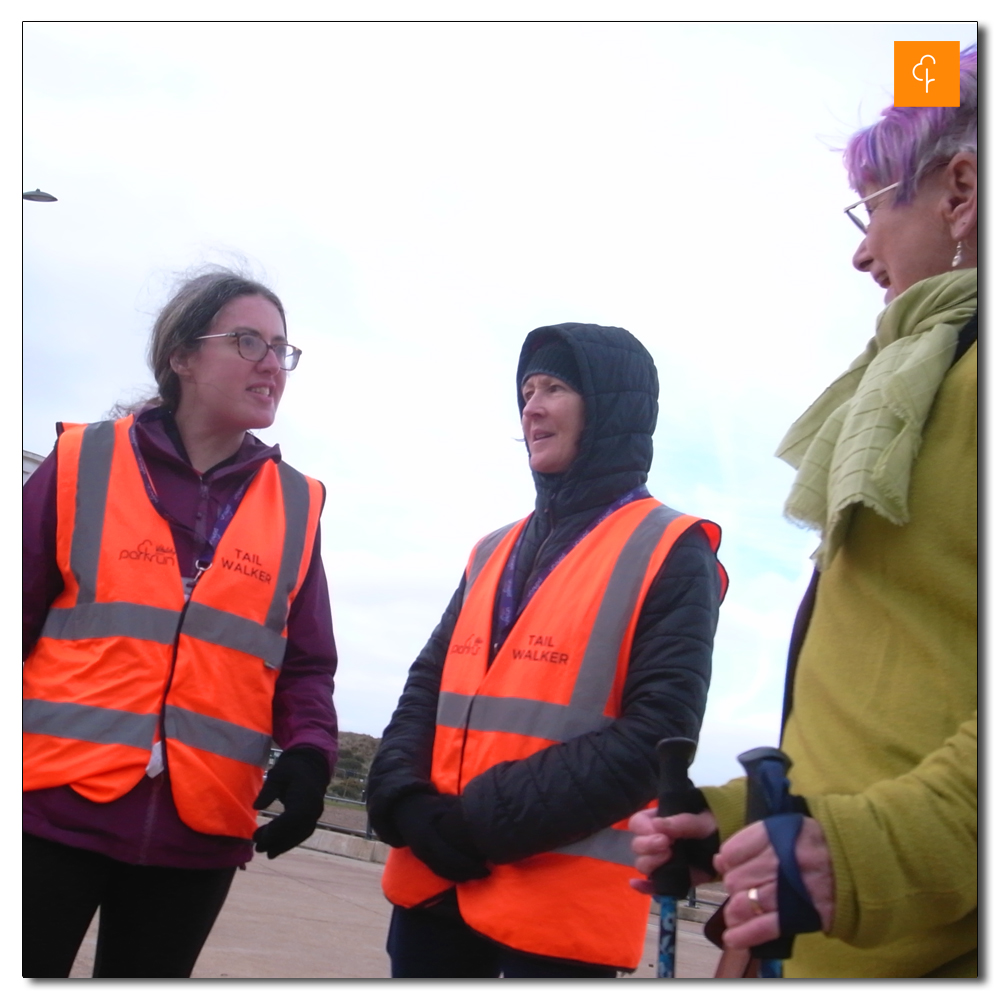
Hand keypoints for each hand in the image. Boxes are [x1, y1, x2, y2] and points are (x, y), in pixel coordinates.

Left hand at [252, 747, 328, 858]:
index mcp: (306, 796)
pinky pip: (303, 833)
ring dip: (283, 845)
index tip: (258, 836)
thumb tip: (257, 806)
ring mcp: (316, 814)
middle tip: (257, 847)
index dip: (276, 830)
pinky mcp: (313, 817)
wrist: (312, 764)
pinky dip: (290, 841)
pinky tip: (277, 847)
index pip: (292, 818)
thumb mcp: (278, 774)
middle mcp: (314, 808)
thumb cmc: (292, 767)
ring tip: (266, 852)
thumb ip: (268, 790)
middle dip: (277, 841)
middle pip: (296, 830)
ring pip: (300, 835)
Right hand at [393, 792, 489, 882]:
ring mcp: (421, 854)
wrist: (403, 808)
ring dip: (461, 876)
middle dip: (467, 873)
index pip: (449, 855)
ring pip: (442, 872)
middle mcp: (423, 848)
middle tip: (486, 873)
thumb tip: (482, 813)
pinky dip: (452, 875)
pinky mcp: (422, 857)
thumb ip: (459, 811)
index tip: (485, 864)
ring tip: (479, 875)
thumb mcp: (443, 803)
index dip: (467, 863)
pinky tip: (466, 874)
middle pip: (447, 867)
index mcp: (428, 834)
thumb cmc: (428, 804)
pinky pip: (438, 871)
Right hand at [628, 807, 718, 893]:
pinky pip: (652, 886)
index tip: (660, 834)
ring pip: (643, 864)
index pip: (638, 823)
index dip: (644, 829)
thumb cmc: (714, 828)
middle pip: (637, 845)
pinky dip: (644, 887)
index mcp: (659, 822)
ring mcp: (662, 862)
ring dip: (650, 863)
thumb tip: (656, 825)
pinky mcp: (670, 880)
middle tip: (667, 846)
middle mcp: (655, 841)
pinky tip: (638, 885)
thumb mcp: (702, 821)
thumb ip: (682, 822)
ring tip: (668, 858)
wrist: (730, 852)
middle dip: (647, 846)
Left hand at [713, 817, 834, 948]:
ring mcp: (789, 889)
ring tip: (740, 910)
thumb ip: (751, 840)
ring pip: (745, 902)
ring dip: (737, 909)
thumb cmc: (814, 845)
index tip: (732, 865)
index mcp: (776, 834)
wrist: (856, 862)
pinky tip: (733, 938)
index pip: (733, 851)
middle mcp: (781, 859)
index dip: (728, 861)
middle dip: (735, 886)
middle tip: (746, 887)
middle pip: (736, 878)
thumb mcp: (786, 829)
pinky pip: (764, 927)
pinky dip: (745, 935)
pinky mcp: (799, 915)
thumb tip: (719, 860)